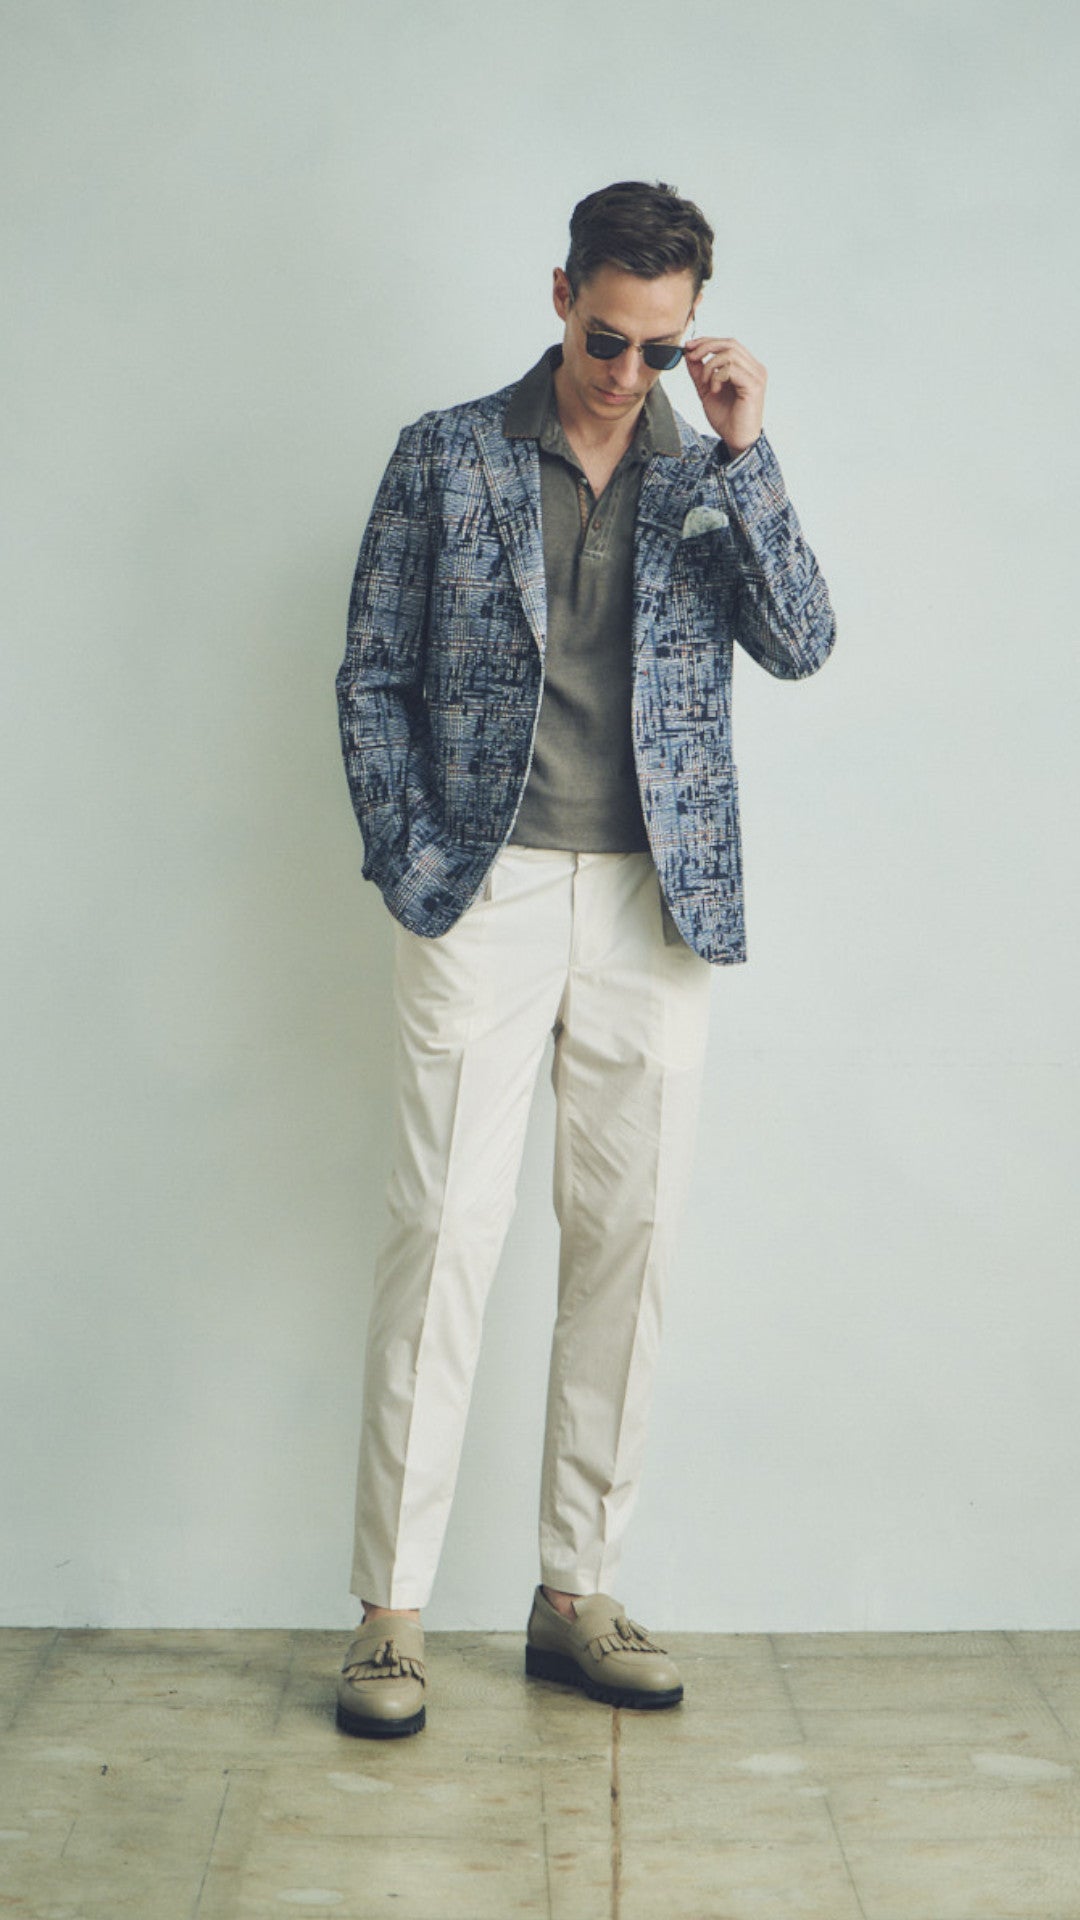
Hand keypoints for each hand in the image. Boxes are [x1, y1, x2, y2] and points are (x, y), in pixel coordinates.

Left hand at [683, 336, 766, 454]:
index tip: (688, 347)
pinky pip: (731, 369)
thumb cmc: (727, 419)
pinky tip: (714, 390)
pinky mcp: (754, 385)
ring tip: (705, 383)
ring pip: (730, 353)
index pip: (728, 344)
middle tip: (691, 356)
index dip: (707, 341)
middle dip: (706, 346)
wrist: (737, 440)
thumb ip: (700, 372)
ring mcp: (756, 376)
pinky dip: (717, 376)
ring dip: (710, 366)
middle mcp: (754, 368)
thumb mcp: (707, 390)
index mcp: (746, 367)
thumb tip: (689, 354)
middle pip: (729, 343)